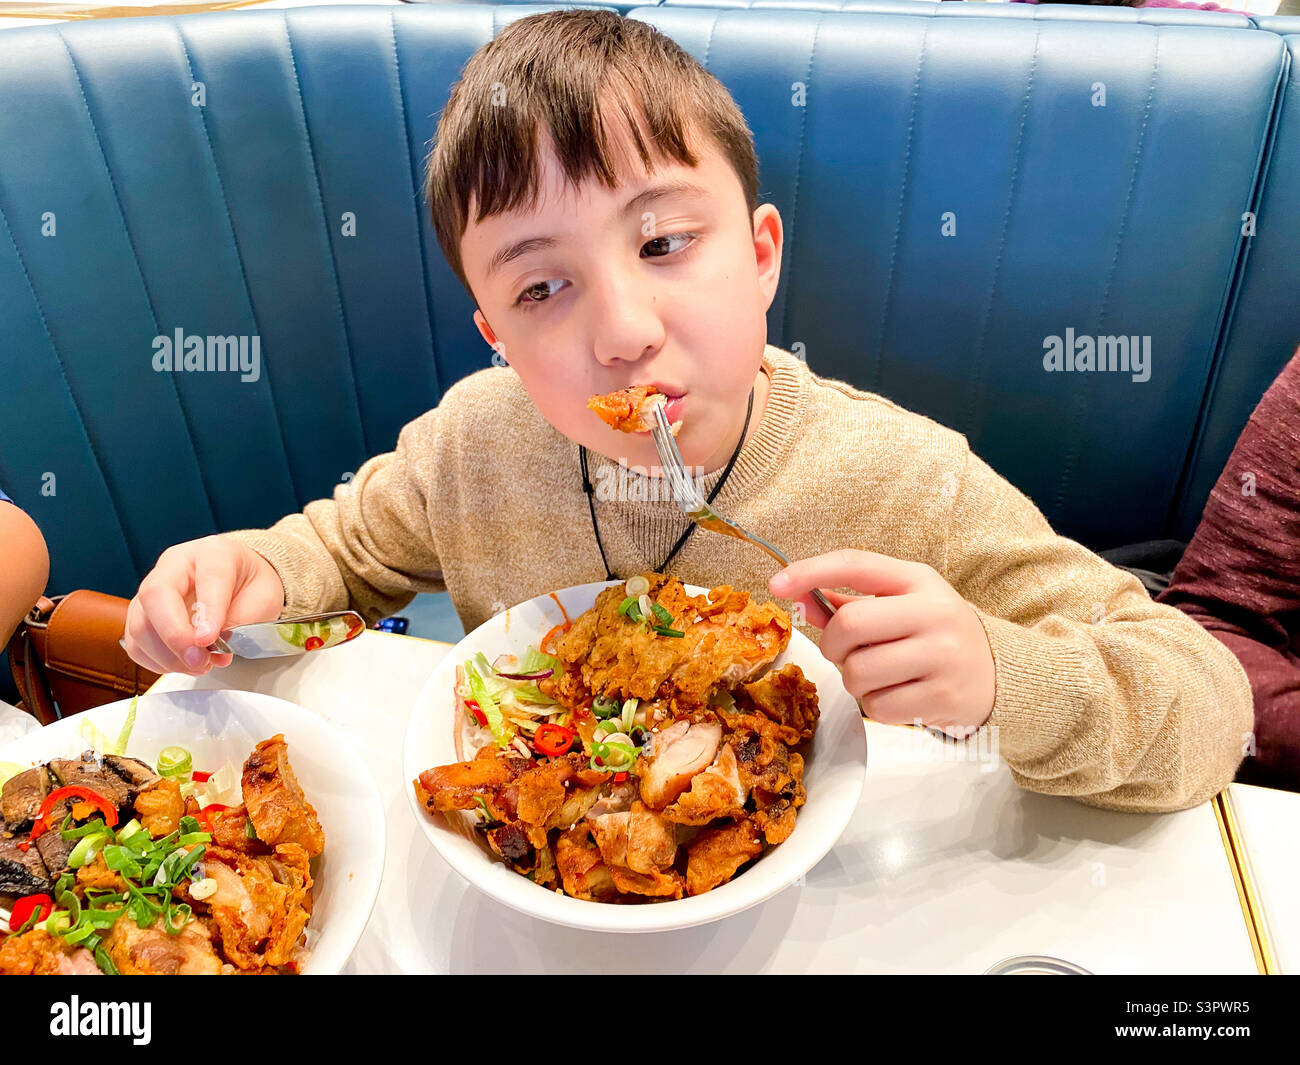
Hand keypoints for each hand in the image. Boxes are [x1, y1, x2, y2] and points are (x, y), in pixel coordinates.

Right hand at [124, 536, 284, 675]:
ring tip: (198, 664)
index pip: (207, 578)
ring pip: (140, 622)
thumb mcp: (265, 598)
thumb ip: (243, 619)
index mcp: (213, 553)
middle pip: (156, 595)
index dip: (207, 611)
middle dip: (174, 635)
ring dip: (166, 654)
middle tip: (198, 660)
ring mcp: (153, 588)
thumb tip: (214, 646)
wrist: (241, 581)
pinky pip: (135, 642)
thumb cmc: (251, 585)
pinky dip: (156, 661)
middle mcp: (176, 566)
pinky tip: (181, 664)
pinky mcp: (143, 613)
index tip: (209, 639)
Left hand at [769, 549, 995, 733]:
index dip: (810, 571)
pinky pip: (878, 707)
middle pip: (849, 625)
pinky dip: (875, 705)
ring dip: (854, 679)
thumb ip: (849, 602)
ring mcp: (942, 656)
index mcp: (918, 580)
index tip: (776, 584)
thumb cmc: (936, 633)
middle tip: (843, 652)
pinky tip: (898, 695)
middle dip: (831, 645)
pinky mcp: (943, 698)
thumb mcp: (902, 603)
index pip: (856, 564)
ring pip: (858, 672)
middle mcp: (934, 613)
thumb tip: (797, 597)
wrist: (999, 673)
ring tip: (880, 675)